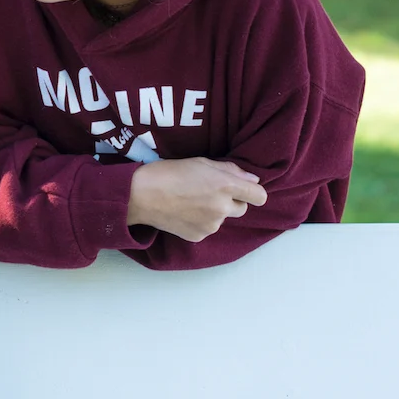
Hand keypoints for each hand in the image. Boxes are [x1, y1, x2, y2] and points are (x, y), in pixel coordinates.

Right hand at [126, 157, 266, 242]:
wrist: (139, 195)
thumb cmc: (168, 172)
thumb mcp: (200, 162)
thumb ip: (230, 170)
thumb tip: (252, 179)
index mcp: (226, 185)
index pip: (259, 196)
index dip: (253, 192)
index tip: (244, 190)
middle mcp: (223, 207)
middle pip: (242, 208)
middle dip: (230, 201)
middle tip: (208, 193)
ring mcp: (211, 224)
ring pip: (222, 219)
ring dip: (213, 212)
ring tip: (189, 202)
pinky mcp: (199, 236)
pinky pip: (207, 228)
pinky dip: (199, 222)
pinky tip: (182, 212)